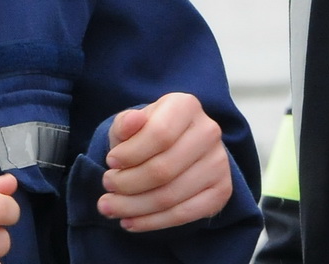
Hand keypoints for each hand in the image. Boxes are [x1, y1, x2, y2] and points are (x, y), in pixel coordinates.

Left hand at [97, 92, 232, 231]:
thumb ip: (125, 123)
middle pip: (164, 169)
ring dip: (134, 207)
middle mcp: (208, 131)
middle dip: (127, 184)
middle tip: (107, 187)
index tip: (110, 162)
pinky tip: (130, 221)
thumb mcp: (130, 123)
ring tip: (110, 207)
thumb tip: (131, 121)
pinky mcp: (222, 191)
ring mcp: (218, 163)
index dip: (131, 153)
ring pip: (171, 196)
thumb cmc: (147, 134)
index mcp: (186, 106)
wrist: (175, 148)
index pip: (160, 134)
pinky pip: (184, 214)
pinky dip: (152, 222)